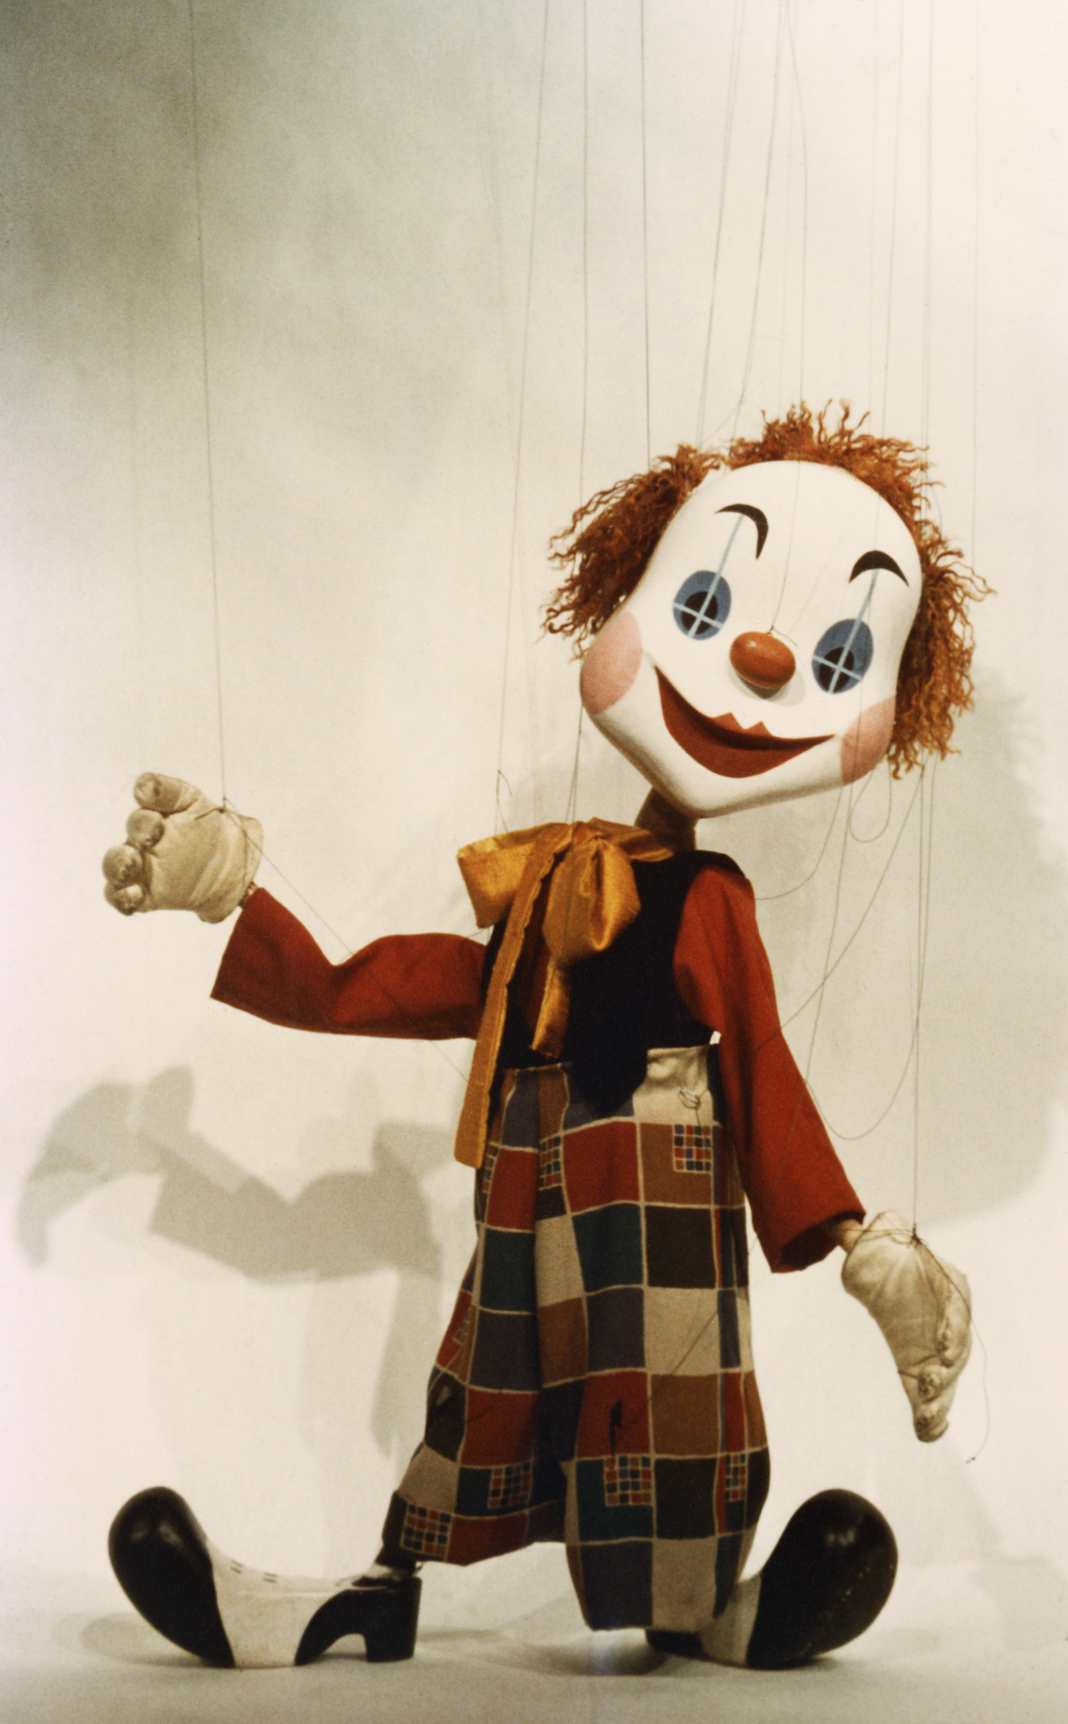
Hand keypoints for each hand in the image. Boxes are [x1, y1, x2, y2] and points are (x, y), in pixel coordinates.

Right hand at [102, 773, 262, 923]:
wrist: (232, 862)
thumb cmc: (207, 825)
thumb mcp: (193, 803)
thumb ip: (169, 792)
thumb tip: (142, 786)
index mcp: (148, 823)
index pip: (139, 821)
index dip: (145, 822)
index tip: (158, 822)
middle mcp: (137, 848)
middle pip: (117, 853)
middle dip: (122, 855)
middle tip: (139, 851)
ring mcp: (140, 873)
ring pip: (115, 875)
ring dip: (117, 872)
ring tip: (130, 868)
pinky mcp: (146, 896)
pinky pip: (122, 899)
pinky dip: (122, 899)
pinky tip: (134, 896)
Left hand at [841, 1211, 971, 1441]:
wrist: (884, 1266)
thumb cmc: (883, 1256)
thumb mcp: (873, 1245)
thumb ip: (865, 1243)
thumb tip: (848, 1232)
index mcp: (946, 1285)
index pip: (955, 1309)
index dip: (951, 1331)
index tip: (941, 1350)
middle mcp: (949, 1318)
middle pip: (954, 1349)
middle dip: (945, 1372)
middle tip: (929, 1387)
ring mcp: (939, 1344)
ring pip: (947, 1375)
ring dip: (939, 1397)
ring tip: (928, 1414)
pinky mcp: (924, 1365)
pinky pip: (932, 1391)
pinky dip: (932, 1412)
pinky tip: (927, 1432)